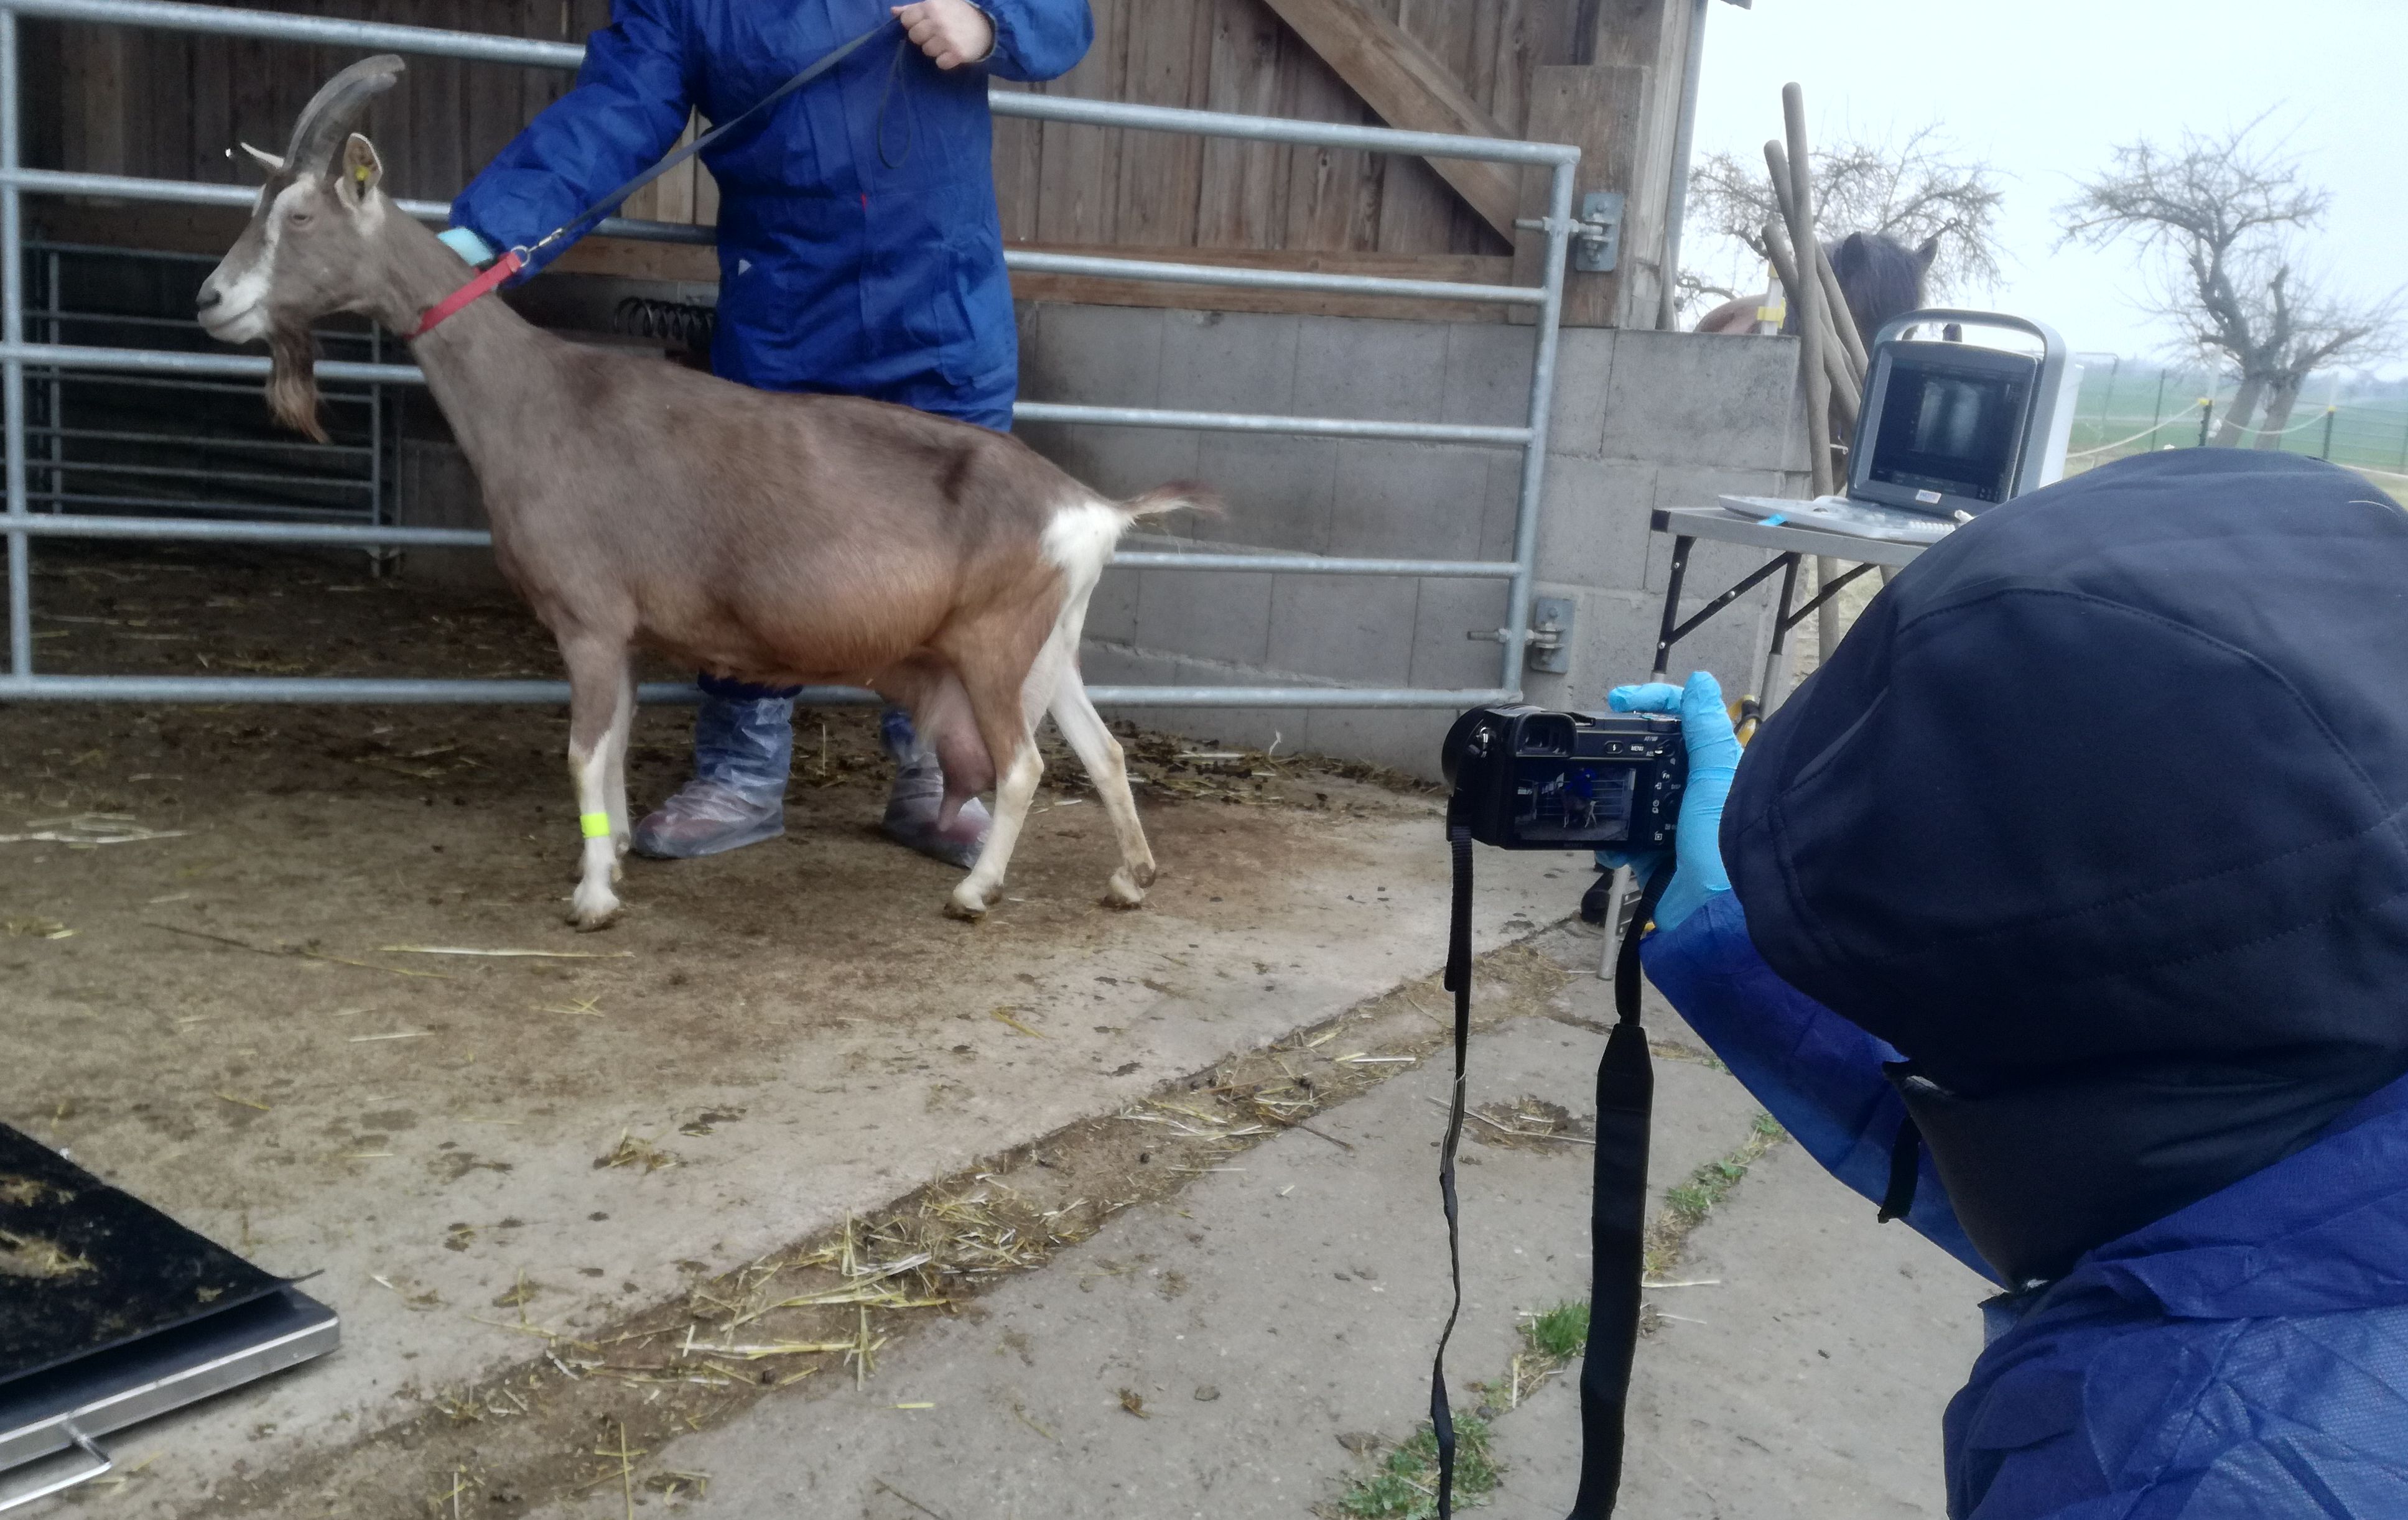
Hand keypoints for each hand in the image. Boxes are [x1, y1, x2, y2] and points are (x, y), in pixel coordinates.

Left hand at [893, 0, 994, 69]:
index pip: (906, 20)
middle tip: (937, 34)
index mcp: (931, 6)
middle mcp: (937, 21)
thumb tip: (893, 12)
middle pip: (914, 37)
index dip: (913, 24)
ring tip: (947, 42)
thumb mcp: (937, 4)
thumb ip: (914, 8)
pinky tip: (953, 52)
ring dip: (935, 49)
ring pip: (926, 51)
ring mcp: (947, 38)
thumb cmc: (959, 13)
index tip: (925, 25)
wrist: (988, 25)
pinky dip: (946, 61)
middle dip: (923, 37)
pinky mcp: (957, 53)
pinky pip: (940, 63)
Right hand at [1599, 671, 1738, 931]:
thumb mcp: (1715, 775)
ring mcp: (1675, 827)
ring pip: (1633, 798)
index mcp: (1714, 768)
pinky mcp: (1657, 857)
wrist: (1716, 915)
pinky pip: (1625, 840)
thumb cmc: (1726, 842)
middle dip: (1623, 755)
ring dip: (1615, 803)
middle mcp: (1696, 794)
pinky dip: (1614, 843)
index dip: (1651, 702)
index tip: (1618, 699)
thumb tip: (1699, 681)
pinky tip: (1614, 849)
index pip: (1683, 719)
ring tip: (1601, 804)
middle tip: (1597, 751)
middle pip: (1652, 757)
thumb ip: (1706, 728)